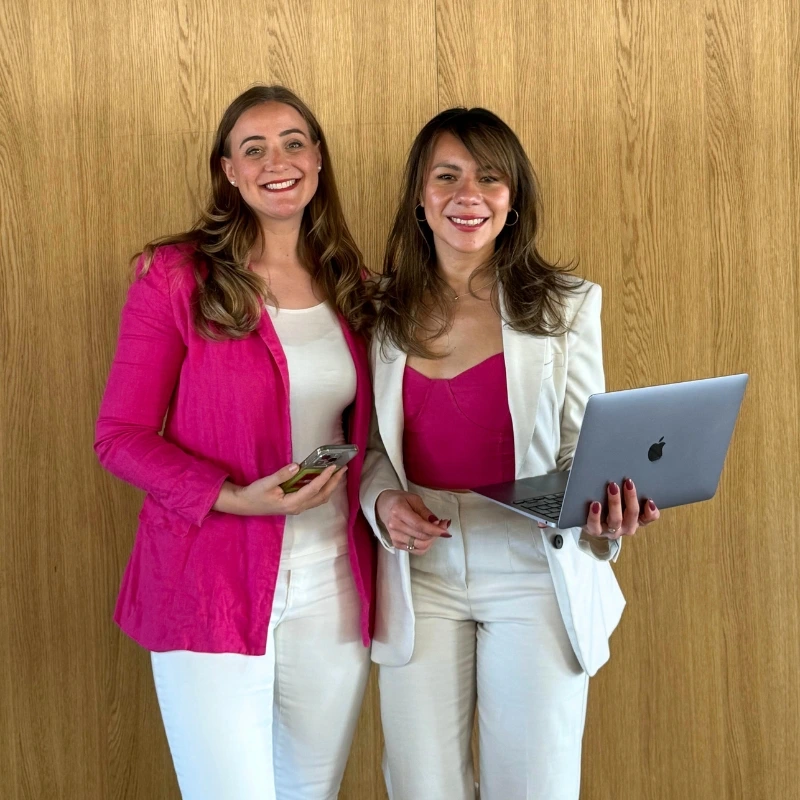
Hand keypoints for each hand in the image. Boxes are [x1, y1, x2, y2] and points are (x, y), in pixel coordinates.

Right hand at [213, 463, 346, 516]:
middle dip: (334, 482)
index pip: (312, 490)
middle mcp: (298, 507)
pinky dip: (322, 488)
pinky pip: (314, 497)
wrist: (245, 505)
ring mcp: (298, 507)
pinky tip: (324, 478)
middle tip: (342, 468)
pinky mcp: (296, 504)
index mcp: (291, 503)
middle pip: (322, 496)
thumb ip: (281, 475)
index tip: (333, 467)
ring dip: (330, 486)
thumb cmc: (254, 494)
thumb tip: (297, 466)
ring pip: (320, 498)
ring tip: (337, 473)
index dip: (324, 478)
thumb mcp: (266, 483)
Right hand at [375, 489, 450, 553]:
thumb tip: (436, 523)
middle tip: (443, 525)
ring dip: (432, 540)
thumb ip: (425, 511)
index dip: (434, 530)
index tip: (446, 531)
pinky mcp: (396, 544)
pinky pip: (416, 550)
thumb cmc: (400, 500)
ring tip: (435, 530)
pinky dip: (426, 545)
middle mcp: (395, 526)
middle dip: (436, 533)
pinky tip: (427, 536)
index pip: (419, 525)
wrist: (383, 506)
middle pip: (421, 537)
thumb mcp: (414, 499)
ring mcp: (394, 537)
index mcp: (398, 511)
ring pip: (420, 546)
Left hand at [581, 478, 659, 539]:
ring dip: (615, 503)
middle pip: (632, 515)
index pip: (648, 518)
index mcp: (635, 520)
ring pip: (616, 520)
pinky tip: (595, 504)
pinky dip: (596, 515)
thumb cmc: (609, 508)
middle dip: (631, 498)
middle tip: (628, 482)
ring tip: (612, 487)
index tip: (649, 499)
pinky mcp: (595, 531)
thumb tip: (631, 479)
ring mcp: (610, 531)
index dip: (651, 511)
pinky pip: (595, 526)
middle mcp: (625, 527)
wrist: (590, 523)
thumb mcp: (624, 502)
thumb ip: (630, 494)